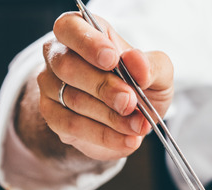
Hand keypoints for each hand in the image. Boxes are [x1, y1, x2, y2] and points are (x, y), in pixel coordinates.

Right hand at [27, 12, 172, 160]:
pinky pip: (73, 126)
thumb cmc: (142, 85)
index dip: (88, 43)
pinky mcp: (54, 116)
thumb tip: (135, 61)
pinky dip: (104, 136)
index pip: (70, 28)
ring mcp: (51, 86)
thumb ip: (151, 65)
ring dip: (110, 116)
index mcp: (83, 32)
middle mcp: (59, 55)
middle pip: (68, 67)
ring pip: (73, 99)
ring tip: (138, 125)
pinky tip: (128, 140)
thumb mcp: (159, 73)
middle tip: (130, 102)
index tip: (112, 59)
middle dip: (103, 87)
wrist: (135, 119)